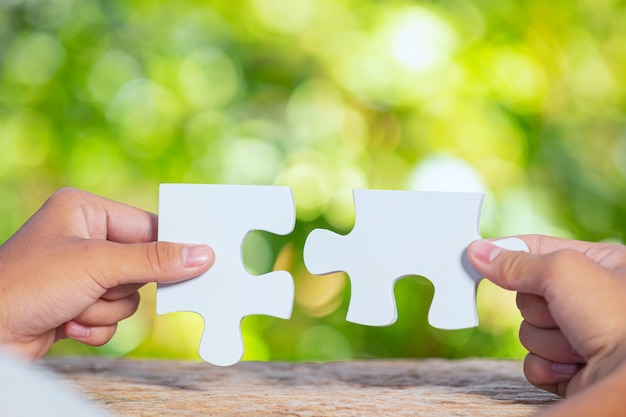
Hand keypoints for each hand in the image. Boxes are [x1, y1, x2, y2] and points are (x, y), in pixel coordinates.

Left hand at [0, 188, 213, 359]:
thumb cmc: (28, 284)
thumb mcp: (98, 265)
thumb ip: (154, 260)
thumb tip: (202, 254)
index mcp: (85, 211)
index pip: (147, 225)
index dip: (168, 246)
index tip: (199, 260)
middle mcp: (84, 238)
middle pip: (141, 264)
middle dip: (119, 286)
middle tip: (101, 288)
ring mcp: (81, 272)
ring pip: (129, 295)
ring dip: (105, 310)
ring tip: (72, 308)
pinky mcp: (78, 302)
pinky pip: (113, 316)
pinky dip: (95, 326)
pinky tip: (66, 324)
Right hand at [468, 235, 625, 415]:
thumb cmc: (617, 317)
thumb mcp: (562, 271)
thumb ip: (516, 263)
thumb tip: (478, 252)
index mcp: (596, 264)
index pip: (536, 249)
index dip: (507, 254)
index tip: (477, 256)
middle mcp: (587, 299)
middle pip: (525, 298)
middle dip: (540, 311)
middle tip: (566, 312)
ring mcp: (578, 335)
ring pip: (527, 333)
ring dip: (547, 342)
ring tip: (580, 345)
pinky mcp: (569, 368)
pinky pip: (532, 363)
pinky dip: (547, 367)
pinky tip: (573, 366)